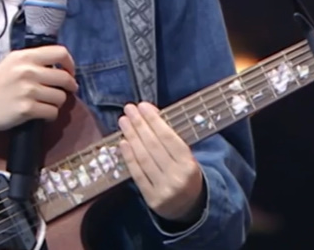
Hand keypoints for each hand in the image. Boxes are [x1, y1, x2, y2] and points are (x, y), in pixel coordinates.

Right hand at [0, 45, 77, 130]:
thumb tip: (59, 68)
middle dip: (69, 87)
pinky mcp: (26, 109)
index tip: (69, 73)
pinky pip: (52, 112)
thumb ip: (33, 62)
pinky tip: (41, 115)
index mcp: (25, 56)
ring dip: (57, 103)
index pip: (60, 52)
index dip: (70, 64)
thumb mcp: (12, 63)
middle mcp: (28, 70)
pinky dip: (50, 115)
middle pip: (64, 78)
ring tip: (47, 104)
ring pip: (60, 97)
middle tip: (65, 91)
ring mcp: (27, 90)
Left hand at [118, 102, 204, 223]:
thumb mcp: (185, 156)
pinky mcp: (152, 199)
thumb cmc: (185, 173)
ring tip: (123, 121)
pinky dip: (129, 157)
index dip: (154, 120)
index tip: (142, 106)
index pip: (168, 138)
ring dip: (131, 136)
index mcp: (189, 164)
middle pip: (153, 146)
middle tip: (129, 109)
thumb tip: (149, 113)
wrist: (191, 207)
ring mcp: (164, 190)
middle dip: (139, 124)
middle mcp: (177, 177)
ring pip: (144, 158)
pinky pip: (137, 174)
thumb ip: (169, 137)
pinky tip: (123, 142)